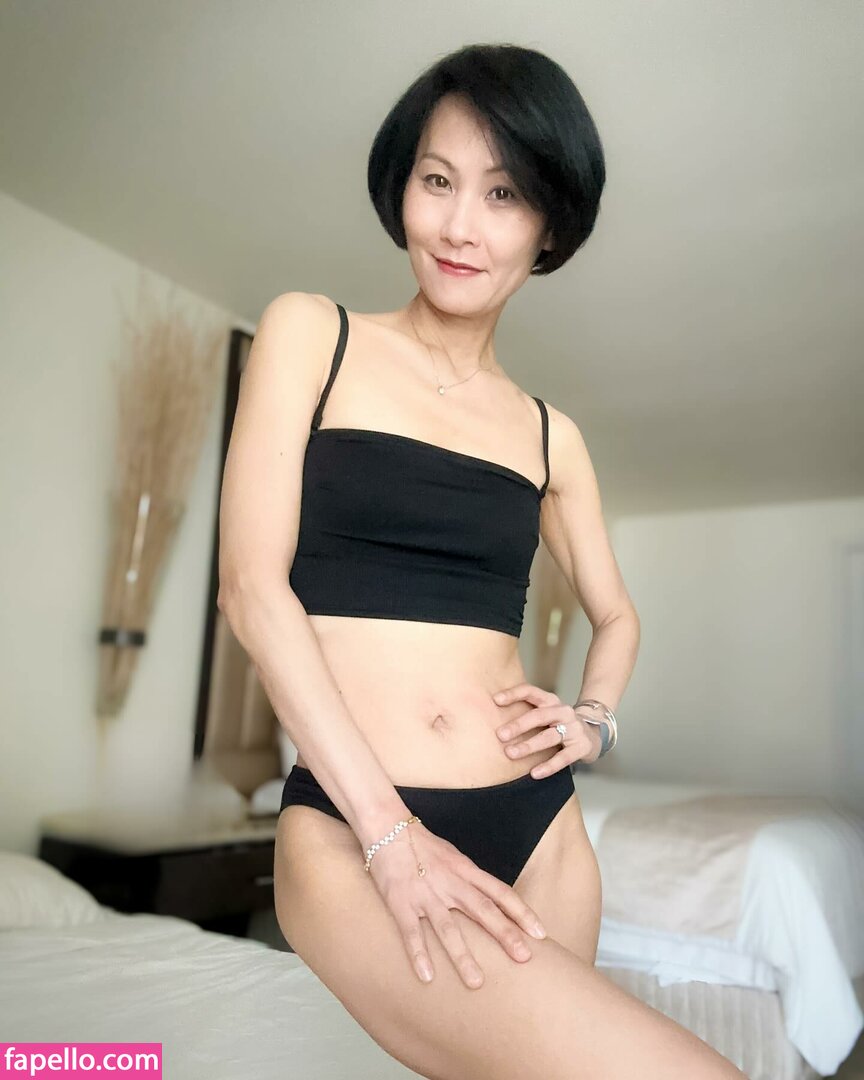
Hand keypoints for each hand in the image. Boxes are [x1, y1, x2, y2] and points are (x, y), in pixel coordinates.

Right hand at [366, 820, 547, 988]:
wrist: (386, 826)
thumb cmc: (421, 844)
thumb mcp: (453, 857)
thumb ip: (470, 879)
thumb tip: (491, 900)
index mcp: (465, 870)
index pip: (499, 892)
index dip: (521, 912)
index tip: (540, 933)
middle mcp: (449, 882)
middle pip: (482, 909)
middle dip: (504, 933)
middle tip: (524, 958)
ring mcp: (425, 893)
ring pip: (448, 927)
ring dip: (463, 955)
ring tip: (476, 982)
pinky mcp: (401, 902)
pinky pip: (411, 931)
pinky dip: (419, 953)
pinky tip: (427, 976)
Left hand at [492, 682, 602, 776]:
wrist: (593, 735)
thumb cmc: (558, 724)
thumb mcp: (544, 714)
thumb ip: (525, 713)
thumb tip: (489, 716)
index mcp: (550, 701)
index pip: (531, 691)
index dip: (513, 694)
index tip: (495, 700)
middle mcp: (563, 711)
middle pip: (539, 715)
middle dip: (518, 725)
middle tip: (500, 735)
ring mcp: (574, 728)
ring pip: (549, 737)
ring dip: (528, 746)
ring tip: (510, 754)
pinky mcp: (582, 746)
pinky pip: (563, 758)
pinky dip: (548, 766)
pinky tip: (534, 773)